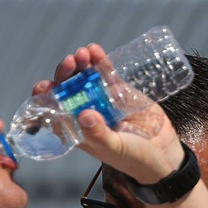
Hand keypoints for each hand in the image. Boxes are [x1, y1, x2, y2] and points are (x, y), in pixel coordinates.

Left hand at [42, 44, 184, 187]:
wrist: (162, 152)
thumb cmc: (133, 157)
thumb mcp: (114, 148)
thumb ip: (98, 134)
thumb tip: (83, 115)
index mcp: (76, 129)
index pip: (53, 110)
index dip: (45, 97)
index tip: (45, 86)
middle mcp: (84, 111)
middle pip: (67, 89)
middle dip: (65, 74)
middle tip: (70, 63)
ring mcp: (101, 99)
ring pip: (85, 77)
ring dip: (80, 64)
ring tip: (82, 54)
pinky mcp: (119, 90)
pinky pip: (106, 73)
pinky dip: (99, 61)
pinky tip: (95, 50)